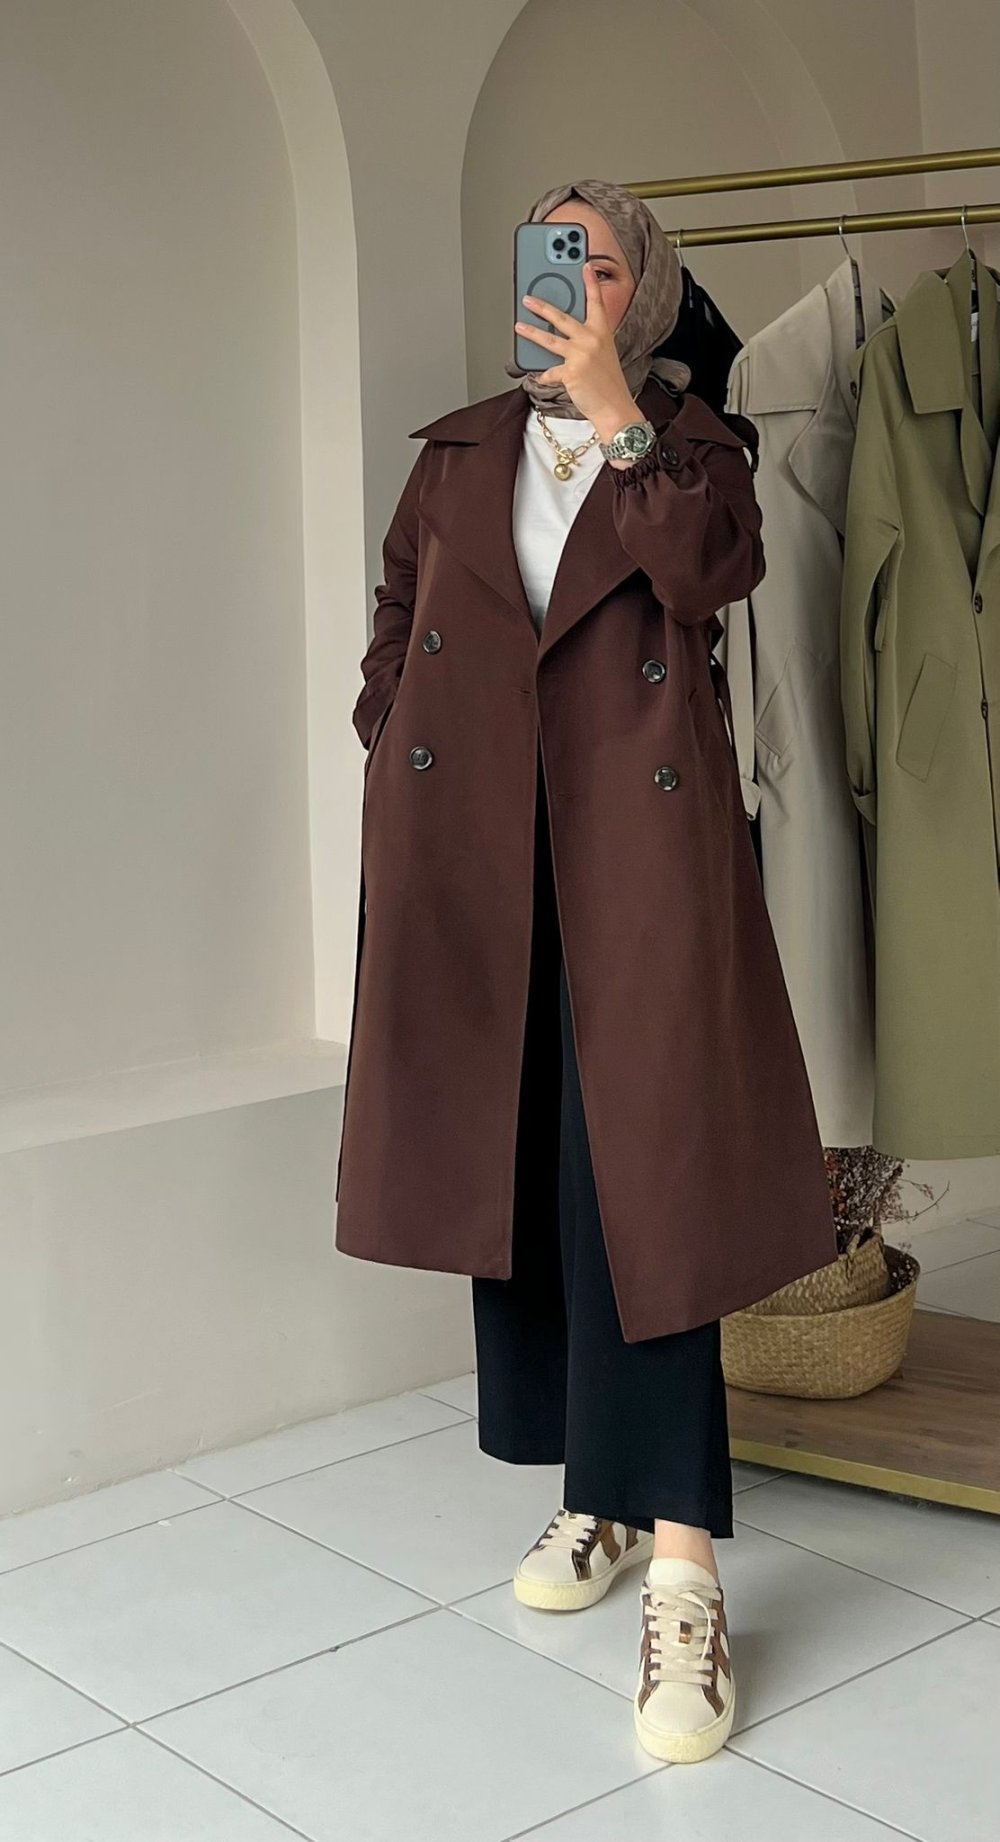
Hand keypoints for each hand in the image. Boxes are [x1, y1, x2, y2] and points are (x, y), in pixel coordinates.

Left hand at [514, 261, 639, 436]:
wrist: (615, 407)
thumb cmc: (609, 383)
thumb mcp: (604, 354)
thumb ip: (588, 339)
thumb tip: (563, 333)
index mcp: (602, 332)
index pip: (596, 302)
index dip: (590, 282)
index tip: (585, 265)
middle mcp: (592, 340)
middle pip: (562, 318)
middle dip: (542, 307)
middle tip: (528, 299)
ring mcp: (581, 355)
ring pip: (549, 340)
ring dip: (531, 332)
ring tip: (519, 327)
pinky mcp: (571, 373)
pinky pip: (550, 372)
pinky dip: (544, 375)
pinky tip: (539, 375)